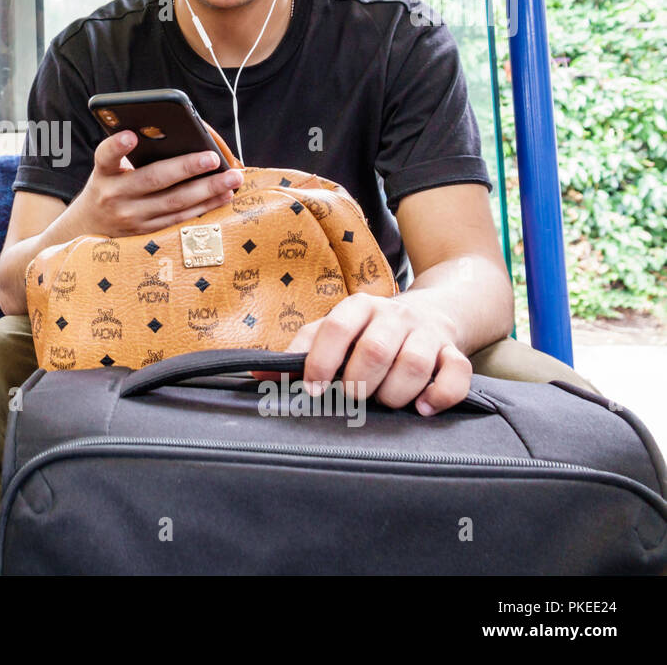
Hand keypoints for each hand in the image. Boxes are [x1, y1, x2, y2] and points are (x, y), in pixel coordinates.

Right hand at [66, 128, 243, 236]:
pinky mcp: (147, 234)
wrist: (86, 229)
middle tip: (213, 158)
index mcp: (103, 174)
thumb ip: (130, 155)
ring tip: (232, 178)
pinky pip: (180, 219)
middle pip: (153, 179)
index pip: (106, 156)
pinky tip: (224, 196)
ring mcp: (131, 219)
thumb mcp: (107, 170)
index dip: (117, 146)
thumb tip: (174, 135)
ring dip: (207, 190)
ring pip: (174, 203)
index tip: (130, 135)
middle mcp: (114, 197)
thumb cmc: (107, 187)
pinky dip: (205, 207)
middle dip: (186, 167)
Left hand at [257, 292, 469, 415]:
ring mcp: (427, 333)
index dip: (320, 361)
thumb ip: (299, 352)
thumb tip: (258, 377)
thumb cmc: (370, 330)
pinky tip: (422, 408)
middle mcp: (394, 315)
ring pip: (414, 364)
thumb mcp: (333, 332)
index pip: (336, 328)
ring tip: (385, 401)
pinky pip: (457, 374)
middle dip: (359, 384)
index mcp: (359, 307)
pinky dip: (440, 396)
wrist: (435, 310)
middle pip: (375, 350)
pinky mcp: (455, 351)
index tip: (312, 389)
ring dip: (394, 394)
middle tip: (353, 397)